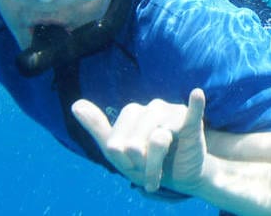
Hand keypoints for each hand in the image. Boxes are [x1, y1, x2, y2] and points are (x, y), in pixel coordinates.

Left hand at [73, 89, 210, 193]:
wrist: (178, 175)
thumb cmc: (146, 161)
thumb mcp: (117, 151)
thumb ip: (97, 127)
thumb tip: (75, 104)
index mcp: (133, 113)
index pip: (117, 139)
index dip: (122, 159)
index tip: (130, 166)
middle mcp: (152, 109)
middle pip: (134, 141)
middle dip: (138, 163)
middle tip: (146, 173)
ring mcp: (172, 114)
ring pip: (157, 139)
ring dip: (155, 164)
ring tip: (157, 175)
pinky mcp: (192, 124)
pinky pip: (193, 112)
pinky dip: (195, 104)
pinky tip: (196, 94)